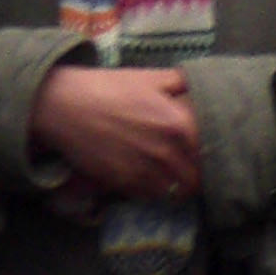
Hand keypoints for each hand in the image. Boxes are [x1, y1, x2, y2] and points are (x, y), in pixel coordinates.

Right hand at [30, 66, 201, 200]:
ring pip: (175, 193)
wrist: (63, 105)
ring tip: (171, 175)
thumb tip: (204, 88)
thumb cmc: (108, 87)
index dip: (212, 155)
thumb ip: (182, 83)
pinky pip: (150, 197)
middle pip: (196, 179)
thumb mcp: (149, 77)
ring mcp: (145, 172)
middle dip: (196, 175)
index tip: (208, 152)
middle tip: (190, 168)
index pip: (211, 153)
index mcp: (179, 124)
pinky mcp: (124, 184)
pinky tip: (148, 178)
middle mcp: (167, 152)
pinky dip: (153, 191)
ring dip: (176, 186)